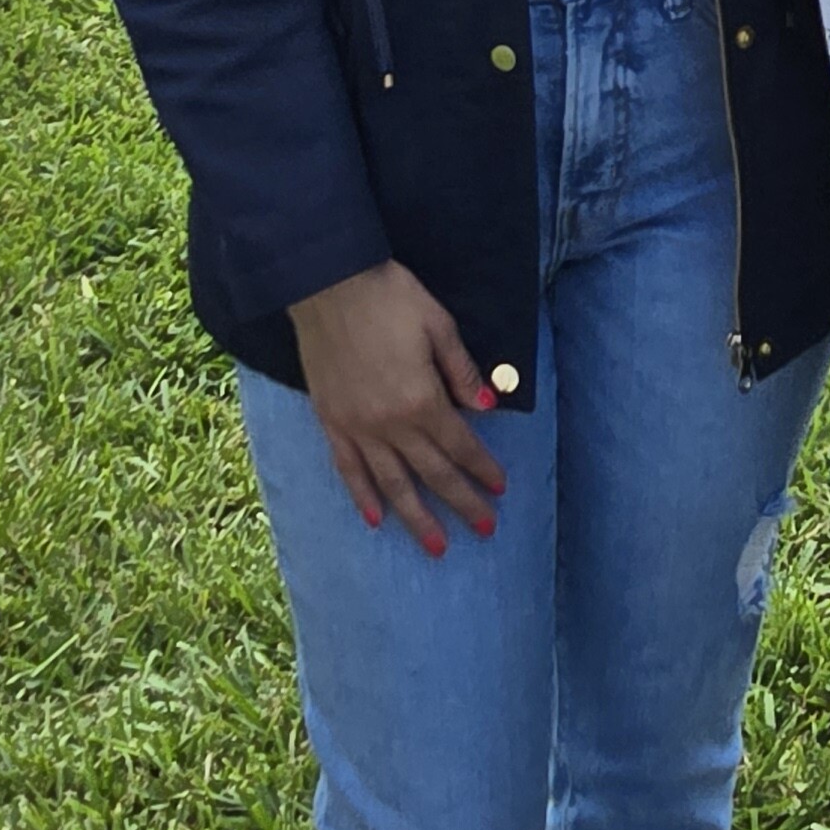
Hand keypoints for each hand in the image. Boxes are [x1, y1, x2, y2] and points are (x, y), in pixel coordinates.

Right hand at [288, 260, 506, 554]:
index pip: (461, 445)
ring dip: (416, 517)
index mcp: (422, 399)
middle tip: (484, 529)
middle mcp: (391, 423)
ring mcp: (358, 427)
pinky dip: (362, 497)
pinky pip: (348, 469)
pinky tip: (375, 520)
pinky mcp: (331, 422)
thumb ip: (462, 371)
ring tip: (436, 546)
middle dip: (461, 503)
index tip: (500, 490)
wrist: (329, 283)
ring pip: (392, 483)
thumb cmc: (391, 297)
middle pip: (432, 473)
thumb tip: (488, 408)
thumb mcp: (438, 325)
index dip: (482, 469)